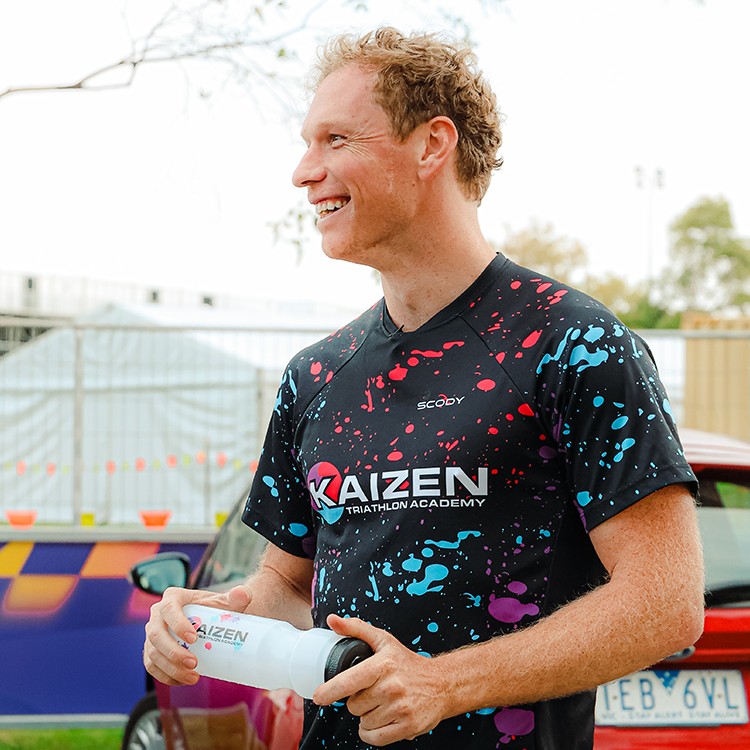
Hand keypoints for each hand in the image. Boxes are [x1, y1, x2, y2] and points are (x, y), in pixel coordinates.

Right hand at [143, 584, 252, 685]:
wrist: (208, 620)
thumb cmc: (214, 609)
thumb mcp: (224, 602)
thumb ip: (236, 596)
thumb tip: (243, 594)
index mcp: (173, 597)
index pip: (169, 608)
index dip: (177, 624)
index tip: (193, 639)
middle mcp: (157, 614)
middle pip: (156, 634)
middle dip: (173, 652)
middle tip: (193, 663)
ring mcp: (151, 633)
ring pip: (152, 653)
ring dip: (170, 668)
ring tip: (192, 676)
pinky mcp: (151, 650)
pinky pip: (151, 666)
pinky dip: (164, 676)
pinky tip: (182, 680)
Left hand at [313, 614, 451, 745]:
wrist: (441, 683)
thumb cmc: (407, 663)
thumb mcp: (384, 641)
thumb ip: (356, 628)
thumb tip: (332, 620)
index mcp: (383, 664)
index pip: (349, 681)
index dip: (330, 691)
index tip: (318, 697)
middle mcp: (392, 687)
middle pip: (353, 705)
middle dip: (357, 700)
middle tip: (372, 690)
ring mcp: (400, 708)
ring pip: (363, 722)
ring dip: (366, 716)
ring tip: (381, 703)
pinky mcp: (407, 727)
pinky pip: (375, 738)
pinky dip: (372, 732)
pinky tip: (381, 718)